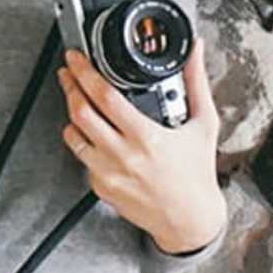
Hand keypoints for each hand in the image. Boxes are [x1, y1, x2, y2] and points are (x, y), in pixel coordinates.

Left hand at [58, 44, 226, 253]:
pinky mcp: (101, 187)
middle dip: (70, 86)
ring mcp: (109, 173)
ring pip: (74, 136)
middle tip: (69, 73)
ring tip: (75, 99)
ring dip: (71, 113)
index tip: (78, 59)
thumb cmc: (197, 175)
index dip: (85, 73)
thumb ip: (197, 82)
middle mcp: (124, 156)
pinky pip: (83, 158)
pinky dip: (84, 141)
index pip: (106, 97)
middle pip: (81, 113)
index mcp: (147, 137)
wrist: (189, 219)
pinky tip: (93, 133)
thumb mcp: (204, 124)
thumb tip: (196, 52)